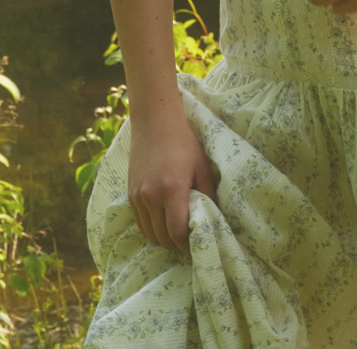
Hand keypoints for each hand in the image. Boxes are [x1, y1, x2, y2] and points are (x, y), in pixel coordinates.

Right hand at [128, 111, 218, 255]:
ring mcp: (137, 197)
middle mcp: (150, 197)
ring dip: (164, 239)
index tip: (199, 246)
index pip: (177, 232)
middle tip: (191, 242)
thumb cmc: (184, 143)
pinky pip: (140, 223)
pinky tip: (164, 222)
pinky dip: (152, 229)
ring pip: (149, 234)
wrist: (155, 123)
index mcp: (171, 190)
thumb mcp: (202, 167)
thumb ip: (208, 195)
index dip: (188, 245)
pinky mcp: (130, 195)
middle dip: (177, 245)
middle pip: (163, 237)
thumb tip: (214, 219)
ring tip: (178, 234)